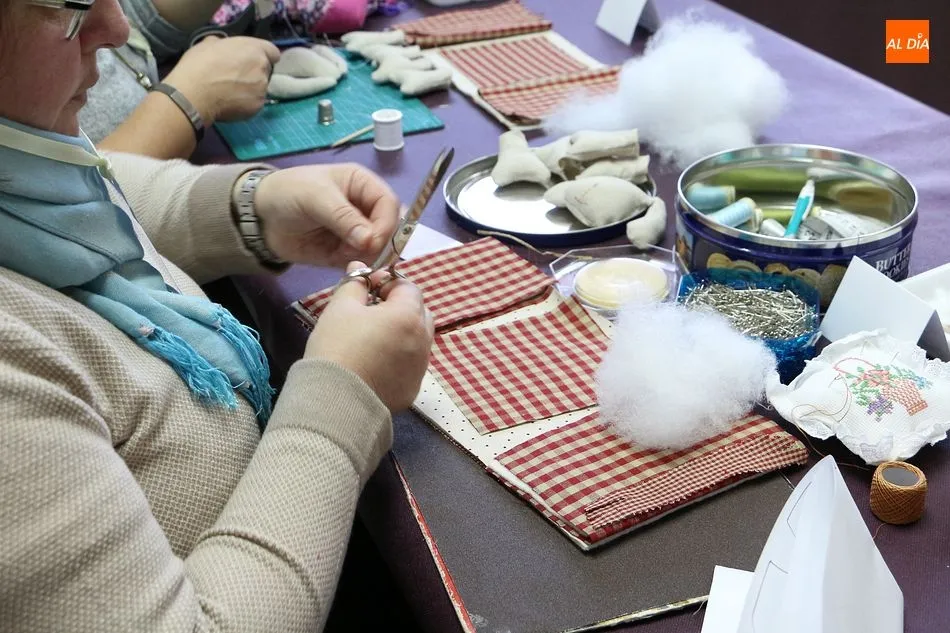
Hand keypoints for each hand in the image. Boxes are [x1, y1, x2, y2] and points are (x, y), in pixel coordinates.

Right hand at [162, 36, 279, 123]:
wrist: (194, 94)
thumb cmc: (199, 65)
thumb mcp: (208, 44)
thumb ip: (223, 44)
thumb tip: (222, 46)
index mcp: (254, 49)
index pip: (272, 52)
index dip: (264, 56)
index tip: (253, 60)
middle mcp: (262, 68)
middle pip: (265, 70)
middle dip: (254, 72)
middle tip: (236, 77)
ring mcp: (262, 89)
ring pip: (260, 88)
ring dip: (250, 89)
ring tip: (230, 92)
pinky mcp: (258, 106)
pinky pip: (254, 103)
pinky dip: (246, 103)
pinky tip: (230, 103)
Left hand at [251, 163, 400, 266]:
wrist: (260, 218)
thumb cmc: (288, 194)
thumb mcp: (316, 198)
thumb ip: (345, 218)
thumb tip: (372, 241)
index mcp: (363, 185)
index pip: (389, 204)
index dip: (387, 223)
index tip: (373, 241)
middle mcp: (365, 208)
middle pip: (390, 228)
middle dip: (379, 242)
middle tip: (359, 251)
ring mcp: (357, 232)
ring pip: (379, 249)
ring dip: (366, 255)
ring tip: (341, 253)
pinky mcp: (347, 253)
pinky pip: (362, 263)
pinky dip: (355, 265)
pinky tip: (336, 258)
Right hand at [306, 263, 434, 411]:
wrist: (334, 399)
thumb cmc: (336, 346)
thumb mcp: (340, 308)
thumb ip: (354, 283)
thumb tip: (359, 267)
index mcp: (408, 316)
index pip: (408, 287)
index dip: (388, 283)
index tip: (366, 288)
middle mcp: (423, 340)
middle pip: (419, 312)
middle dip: (399, 307)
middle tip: (370, 312)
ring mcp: (420, 367)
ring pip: (417, 339)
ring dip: (401, 333)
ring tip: (372, 339)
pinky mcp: (412, 389)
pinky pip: (411, 365)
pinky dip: (399, 359)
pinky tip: (375, 364)